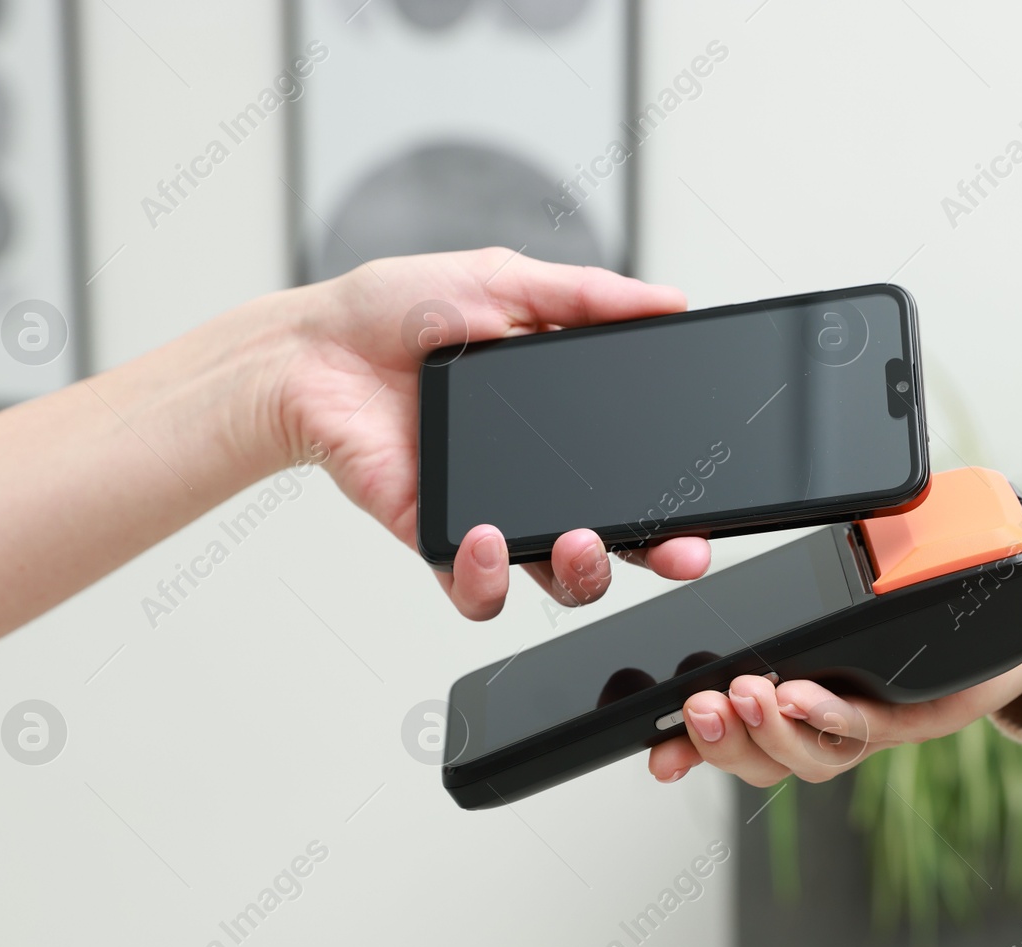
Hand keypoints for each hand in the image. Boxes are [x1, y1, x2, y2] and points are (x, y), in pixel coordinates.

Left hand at [260, 248, 711, 619]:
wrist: (312, 351)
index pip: (639, 469)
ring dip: (583, 571)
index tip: (709, 508)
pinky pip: (478, 588)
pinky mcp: (440, 539)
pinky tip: (488, 538)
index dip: (680, 496)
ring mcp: (492, 512)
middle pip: (618, 538)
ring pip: (558, 578)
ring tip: (578, 540)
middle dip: (658, 555)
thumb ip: (589, 297)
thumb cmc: (395, 311)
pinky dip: (490, 577)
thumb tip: (670, 301)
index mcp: (563, 421)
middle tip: (677, 551)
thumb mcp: (506, 282)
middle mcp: (536, 476)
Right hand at [647, 560, 1021, 784]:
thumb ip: (780, 595)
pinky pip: (862, 729)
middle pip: (760, 761)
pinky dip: (826, 715)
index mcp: (797, 703)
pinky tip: (803, 693)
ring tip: (748, 694)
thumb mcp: (832, 597)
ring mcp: (868, 727)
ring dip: (769, 731)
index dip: (688, 754)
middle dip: (722, 740)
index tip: (655, 757)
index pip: (731, 739)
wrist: (1008, 632)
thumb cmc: (915, 613)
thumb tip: (715, 572)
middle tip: (700, 706)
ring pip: (806, 758)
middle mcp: (827, 727)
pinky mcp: (914, 719)